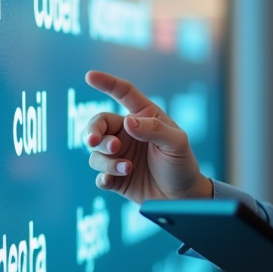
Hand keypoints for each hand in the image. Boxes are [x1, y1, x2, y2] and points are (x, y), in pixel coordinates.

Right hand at [81, 71, 212, 203]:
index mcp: (143, 117)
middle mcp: (127, 133)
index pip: (123, 94)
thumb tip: (128, 121)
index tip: (90, 76)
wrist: (182, 196)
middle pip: (98, 124)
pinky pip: (99, 175)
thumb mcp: (176, 143)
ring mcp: (119, 155)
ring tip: (127, 167)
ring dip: (106, 160)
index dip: (107, 83)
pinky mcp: (115, 177)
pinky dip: (103, 177)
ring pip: (96, 152)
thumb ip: (154, 130)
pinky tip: (112, 180)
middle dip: (93, 132)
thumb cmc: (182, 163)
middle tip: (101, 143)